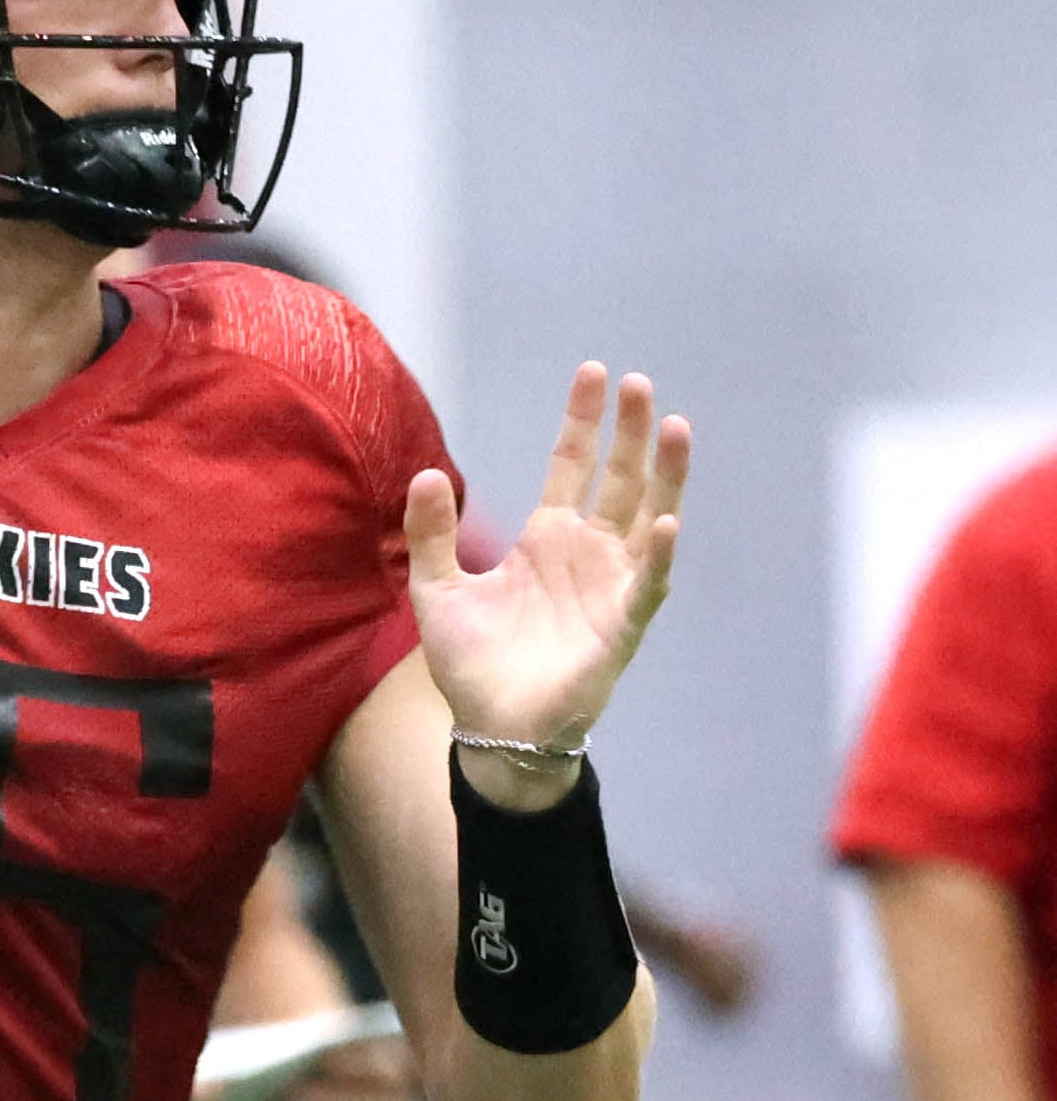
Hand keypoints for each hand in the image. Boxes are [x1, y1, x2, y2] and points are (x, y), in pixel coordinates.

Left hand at [406, 364, 689, 808]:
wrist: (492, 727)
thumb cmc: (471, 662)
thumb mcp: (437, 589)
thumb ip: (430, 533)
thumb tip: (425, 473)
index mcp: (547, 538)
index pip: (572, 464)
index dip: (584, 421)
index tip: (595, 373)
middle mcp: (587, 553)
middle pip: (619, 479)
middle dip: (631, 433)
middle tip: (640, 383)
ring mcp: (610, 586)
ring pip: (648, 519)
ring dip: (664, 477)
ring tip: (674, 427)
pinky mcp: (620, 627)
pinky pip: (647, 586)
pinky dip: (658, 556)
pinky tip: (668, 522)